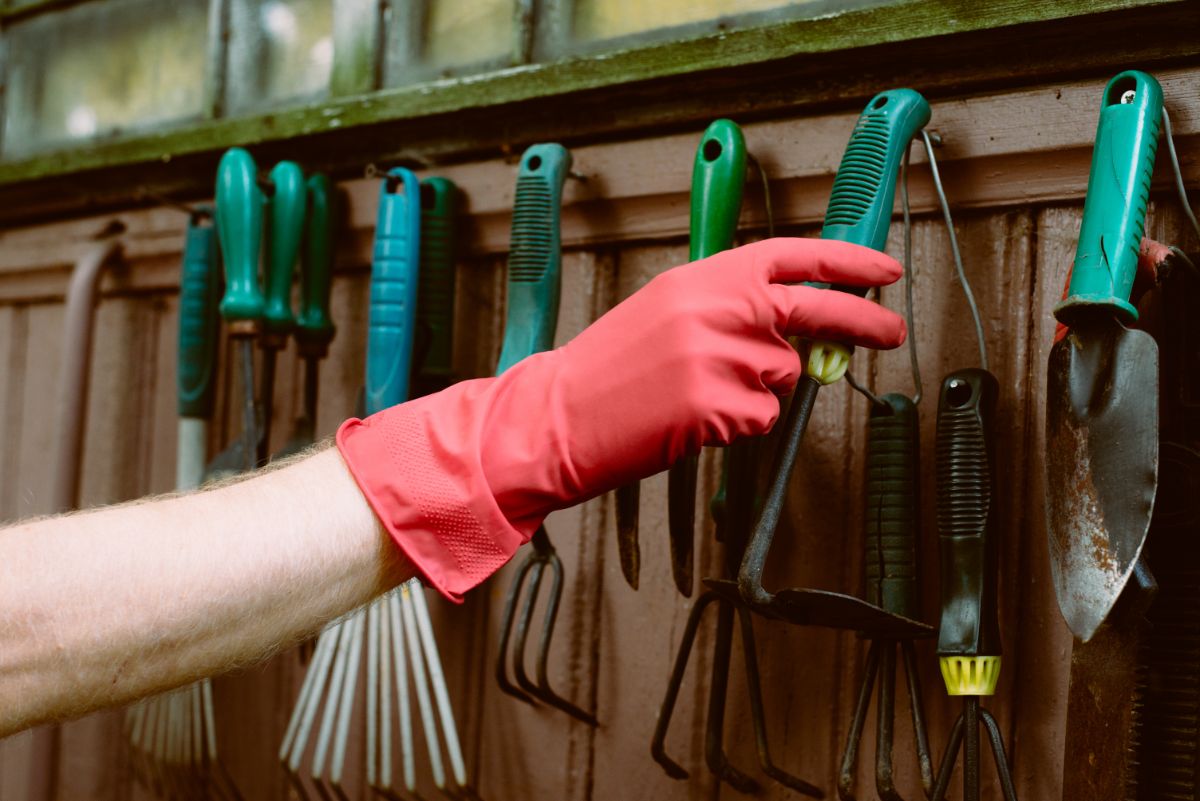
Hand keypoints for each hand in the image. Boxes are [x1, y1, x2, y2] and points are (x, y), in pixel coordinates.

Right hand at [338, 238, 904, 598]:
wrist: (556, 415)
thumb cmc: (608, 369)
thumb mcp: (667, 311)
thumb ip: (732, 308)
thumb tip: (796, 326)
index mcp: (703, 277)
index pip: (792, 256)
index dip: (846, 261)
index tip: (882, 271)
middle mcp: (716, 308)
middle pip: (814, 310)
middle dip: (862, 322)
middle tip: (891, 331)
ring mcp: (718, 356)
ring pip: (783, 377)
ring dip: (758, 392)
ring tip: (698, 394)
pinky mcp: (715, 405)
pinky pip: (762, 418)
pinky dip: (738, 426)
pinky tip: (693, 419)